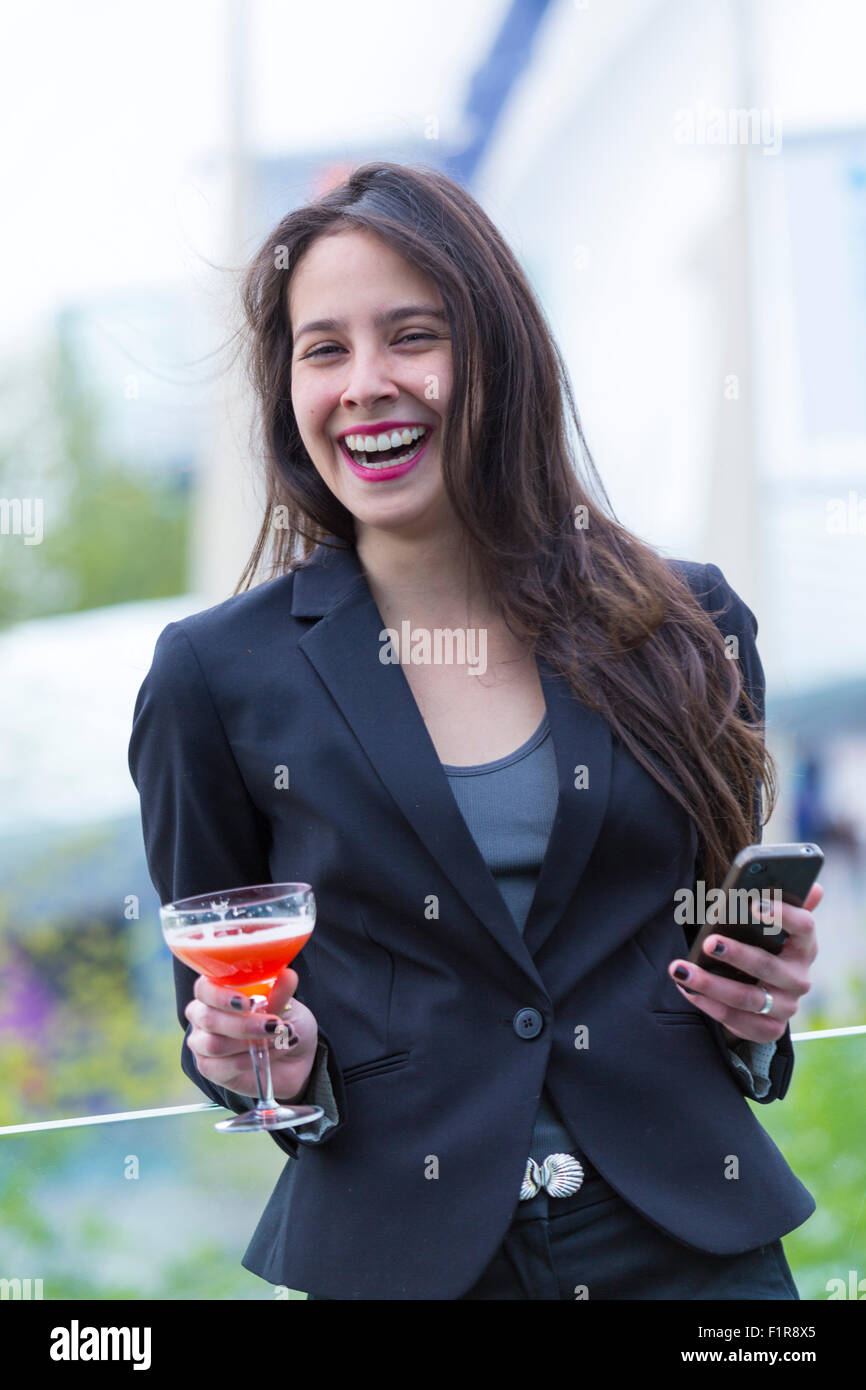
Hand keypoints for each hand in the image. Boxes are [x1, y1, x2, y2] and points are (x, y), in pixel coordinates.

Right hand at [185, 967, 318, 1101]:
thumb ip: (280, 994)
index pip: (204, 989)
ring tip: (279, 1038)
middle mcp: (202, 1015)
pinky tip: (270, 1054)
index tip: (247, 1003)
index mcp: (216, 991)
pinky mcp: (209, 1069)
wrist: (295, 1057)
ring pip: (213, 1044)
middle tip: (275, 1024)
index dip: (220, 996)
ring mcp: (202, 1044)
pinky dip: (249, 1060)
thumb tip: (287, 975)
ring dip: (250, 1042)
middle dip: (244, 1024)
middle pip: (208, 1018)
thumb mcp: (286, 1005)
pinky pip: (221, 1067)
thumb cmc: (283, 1022)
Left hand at [667, 882, 822, 1043]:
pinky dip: (708, 1006)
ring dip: (711, 984)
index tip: (754, 903)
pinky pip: (736, 1021)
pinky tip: (687, 989)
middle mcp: (799, 978)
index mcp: (804, 945)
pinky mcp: (769, 1029)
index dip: (782, 914)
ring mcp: (785, 1006)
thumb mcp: (773, 926)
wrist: (768, 995)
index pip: (803, 926)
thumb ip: (786, 904)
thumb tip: (814, 885)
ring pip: (747, 998)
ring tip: (681, 969)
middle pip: (768, 966)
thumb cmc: (765, 948)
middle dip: (737, 954)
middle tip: (709, 942)